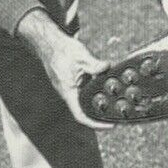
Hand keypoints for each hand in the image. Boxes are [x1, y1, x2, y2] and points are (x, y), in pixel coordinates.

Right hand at [15, 9, 112, 130]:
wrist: (50, 42)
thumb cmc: (62, 50)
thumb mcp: (82, 57)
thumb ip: (95, 65)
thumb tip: (108, 67)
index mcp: (69, 93)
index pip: (81, 116)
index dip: (96, 125)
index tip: (110, 126)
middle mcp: (69, 93)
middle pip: (86, 111)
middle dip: (101, 115)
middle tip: (117, 116)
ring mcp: (70, 88)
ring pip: (86, 100)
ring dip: (99, 102)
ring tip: (115, 102)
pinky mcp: (72, 82)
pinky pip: (85, 91)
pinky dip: (96, 90)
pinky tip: (106, 85)